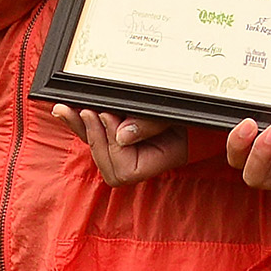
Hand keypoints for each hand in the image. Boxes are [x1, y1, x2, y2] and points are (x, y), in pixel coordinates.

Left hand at [49, 104, 194, 186]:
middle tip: (90, 110)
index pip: (125, 170)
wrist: (206, 101)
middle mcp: (143, 159)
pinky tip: (64, 109)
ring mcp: (132, 147)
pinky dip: (80, 122)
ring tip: (66, 109)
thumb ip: (152, 124)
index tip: (110, 116)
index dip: (113, 146)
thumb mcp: (180, 114)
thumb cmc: (198, 111)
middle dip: (94, 137)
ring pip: (98, 148)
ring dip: (81, 129)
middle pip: (106, 164)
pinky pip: (98, 133)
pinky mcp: (122, 132)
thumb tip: (122, 135)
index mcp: (160, 159)